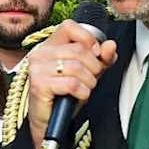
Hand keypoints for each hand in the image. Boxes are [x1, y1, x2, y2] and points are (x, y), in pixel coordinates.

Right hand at [26, 20, 118, 148]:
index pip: (69, 26)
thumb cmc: (65, 95)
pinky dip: (82, 92)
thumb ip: (101, 58)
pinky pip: (72, 83)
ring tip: (84, 89)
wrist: (50, 122)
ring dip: (89, 82)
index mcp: (49, 46)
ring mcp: (37, 69)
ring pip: (77, 67)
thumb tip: (110, 45)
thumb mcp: (87, 73)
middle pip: (78, 50)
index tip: (95, 53)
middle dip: (94, 67)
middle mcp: (40, 54)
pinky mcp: (39, 85)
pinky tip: (78, 96)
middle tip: (91, 79)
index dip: (88, 38)